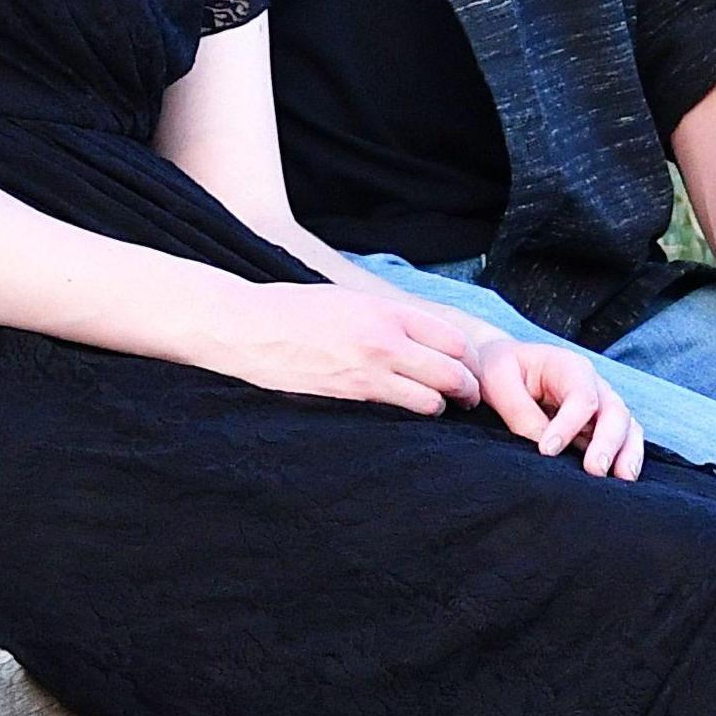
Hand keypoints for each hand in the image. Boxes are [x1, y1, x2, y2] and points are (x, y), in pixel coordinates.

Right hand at [204, 278, 485, 413]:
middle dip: (468, 390)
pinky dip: (411, 417)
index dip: (469, 359)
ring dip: (440, 407)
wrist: (247, 327)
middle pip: (453, 373)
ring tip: (437, 409)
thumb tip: (419, 334)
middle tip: (469, 398)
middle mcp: (385, 341)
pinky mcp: (350, 397)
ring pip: (432, 402)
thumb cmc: (292, 309)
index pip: (453, 340)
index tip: (469, 368)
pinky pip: (399, 414)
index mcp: (386, 311)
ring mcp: (369, 372)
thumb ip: (387, 317)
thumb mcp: (348, 299)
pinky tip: (406, 416)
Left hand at [461, 332, 642, 479]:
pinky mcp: (601, 428)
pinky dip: (627, 460)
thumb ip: (521, 413)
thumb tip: (545, 450)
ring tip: (621, 480)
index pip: (582, 397)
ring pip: (628, 429)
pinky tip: (621, 482)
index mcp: (569, 367)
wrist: (503, 368)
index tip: (546, 451)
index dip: (568, 425)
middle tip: (594, 470)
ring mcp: (601, 407)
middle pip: (615, 412)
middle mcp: (594, 386)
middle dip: (608, 442)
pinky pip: (625, 443)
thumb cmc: (500, 370)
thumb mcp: (499, 381)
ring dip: (627, 455)